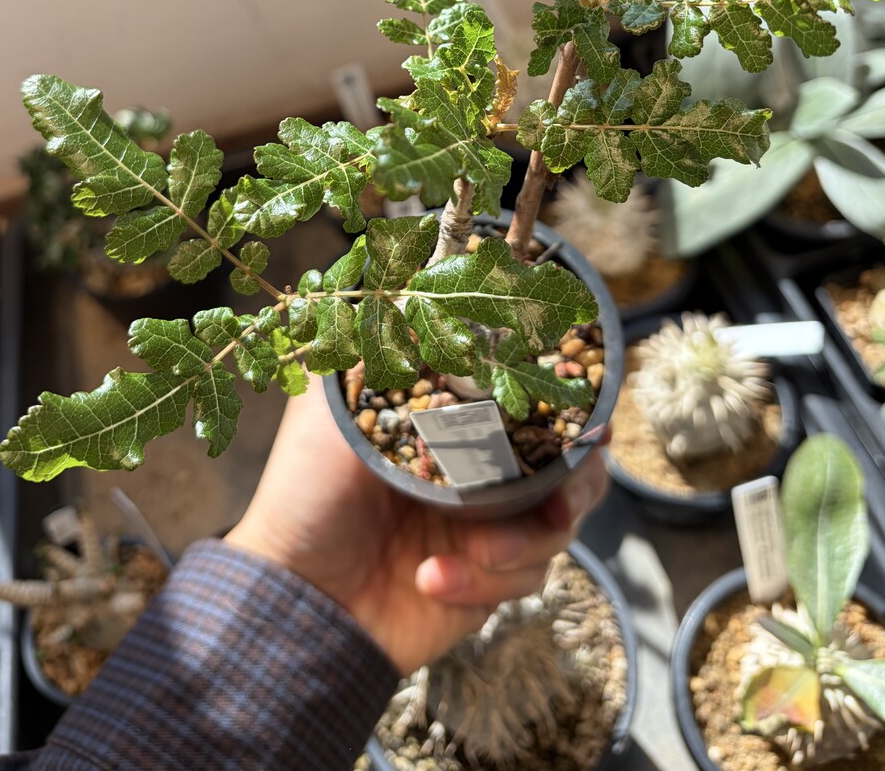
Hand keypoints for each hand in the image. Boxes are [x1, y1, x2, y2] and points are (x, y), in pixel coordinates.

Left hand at [225, 377, 608, 674]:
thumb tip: (396, 288)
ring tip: (474, 548)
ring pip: (559, 526)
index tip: (588, 414)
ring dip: (524, 539)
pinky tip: (429, 578)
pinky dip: (483, 581)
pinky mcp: (489, 584)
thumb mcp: (330, 413)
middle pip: (571, 465)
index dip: (569, 405)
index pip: (532, 402)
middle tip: (557, 497)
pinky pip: (526, 580)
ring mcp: (489, 528)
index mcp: (454, 423)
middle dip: (577, 480)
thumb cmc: (305, 495)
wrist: (296, 597)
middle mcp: (481, 471)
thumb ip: (366, 351)